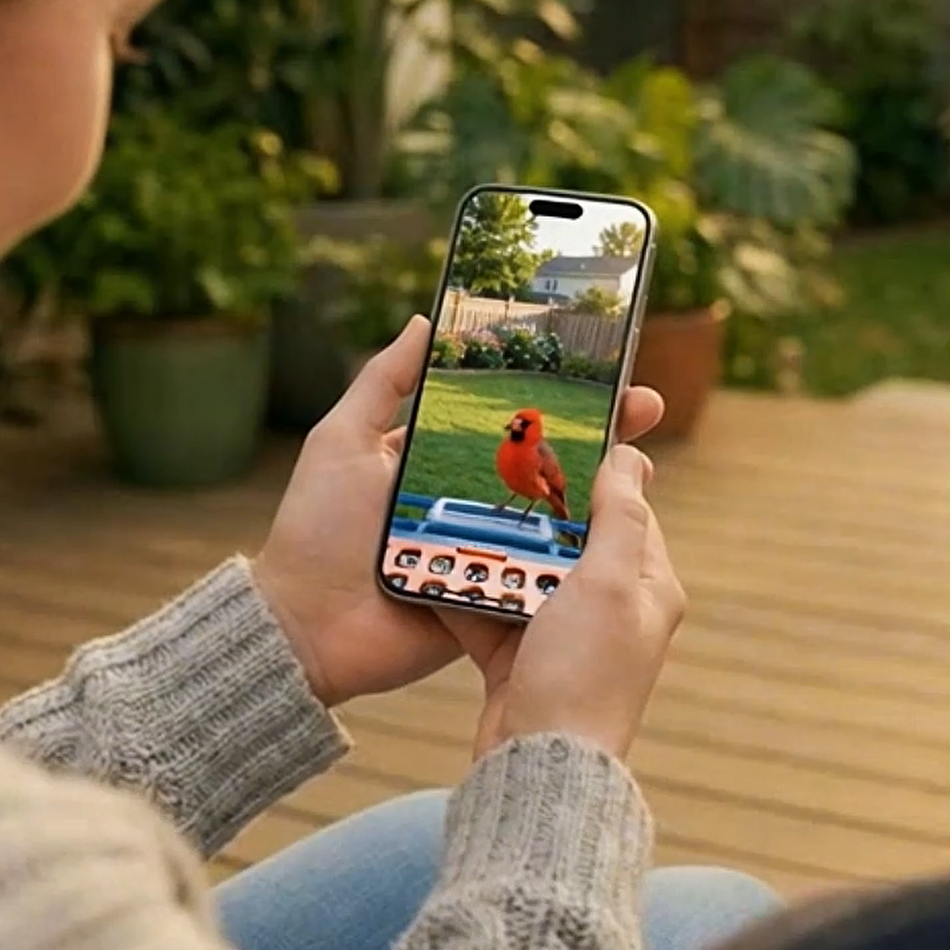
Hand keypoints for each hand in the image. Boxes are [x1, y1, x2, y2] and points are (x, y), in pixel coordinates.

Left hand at [251, 315, 667, 708]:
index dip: (555, 398)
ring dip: (601, 495)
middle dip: (599, 438)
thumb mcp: (342, 442)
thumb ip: (382, 383)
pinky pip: (541, 575)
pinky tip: (616, 533)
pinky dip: (576, 558)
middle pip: (546, 465)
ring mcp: (484, 552)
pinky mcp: (492, 598)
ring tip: (642, 467)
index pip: (509, 421)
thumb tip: (424, 321)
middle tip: (644, 410)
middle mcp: (467, 502)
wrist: (305, 627)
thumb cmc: (315, 531)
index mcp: (436, 462)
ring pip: (553, 519)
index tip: (600, 372)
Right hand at [436, 444, 686, 760]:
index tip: (555, 437)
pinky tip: (433, 561)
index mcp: (648, 587)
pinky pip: (490, 607)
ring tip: (456, 506)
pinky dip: (466, 588)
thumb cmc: (584, 677)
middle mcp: (610, 608)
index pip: (628, 510)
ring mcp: (563, 634)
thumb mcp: (609, 586)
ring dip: (492, 545)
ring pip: (525, 568)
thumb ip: (618, 519)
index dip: (595, 473)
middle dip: (531, 507)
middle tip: (493, 466)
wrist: (537, 767)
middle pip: (569, 537)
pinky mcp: (520, 657)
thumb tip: (630, 456)